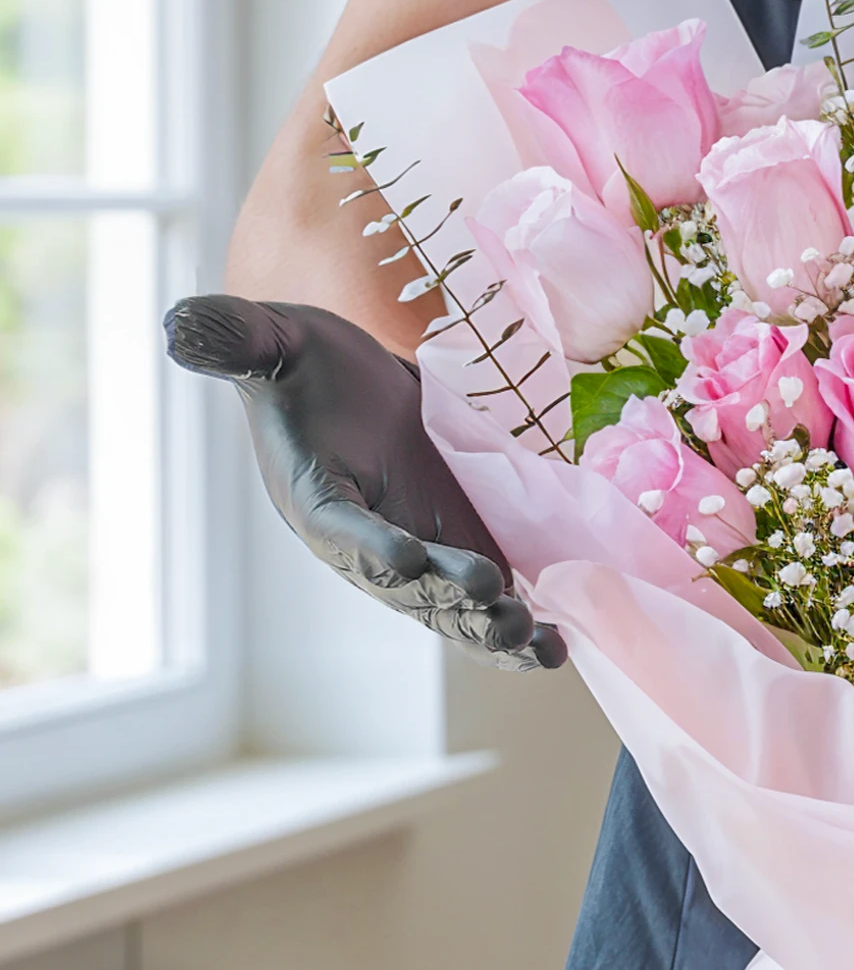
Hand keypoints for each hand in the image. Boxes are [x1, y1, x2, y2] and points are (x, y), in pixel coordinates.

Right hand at [166, 294, 564, 671]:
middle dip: (452, 600)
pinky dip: (523, 629)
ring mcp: (423, 560)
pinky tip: (558, 645)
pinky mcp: (466, 556)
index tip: (405, 558)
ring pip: (456, 613)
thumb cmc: (310, 364)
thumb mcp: (275, 340)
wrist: (359, 386)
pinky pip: (492, 606)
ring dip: (495, 630)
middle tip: (495, 602)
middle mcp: (369, 547)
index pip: (342, 532)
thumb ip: (238, 339)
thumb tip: (179, 323)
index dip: (370, 548)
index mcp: (317, 502)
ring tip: (536, 640)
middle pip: (411, 590)